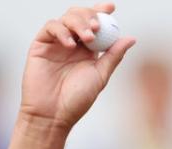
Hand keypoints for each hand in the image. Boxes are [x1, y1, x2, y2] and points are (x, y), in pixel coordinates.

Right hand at [20, 3, 134, 129]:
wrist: (53, 114)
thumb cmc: (77, 100)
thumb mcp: (100, 76)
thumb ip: (113, 56)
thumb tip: (131, 38)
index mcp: (89, 50)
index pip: (95, 24)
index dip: (102, 12)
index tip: (111, 7)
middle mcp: (73, 44)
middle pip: (80, 16)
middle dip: (90, 16)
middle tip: (98, 26)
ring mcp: (56, 43)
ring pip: (66, 18)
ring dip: (79, 23)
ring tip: (88, 38)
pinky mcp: (40, 45)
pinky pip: (51, 28)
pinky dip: (62, 31)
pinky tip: (70, 44)